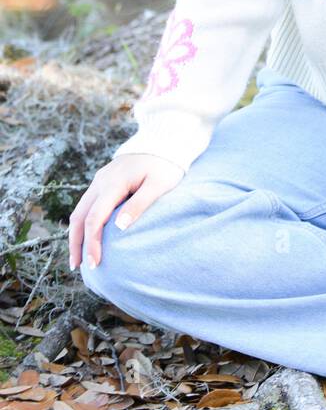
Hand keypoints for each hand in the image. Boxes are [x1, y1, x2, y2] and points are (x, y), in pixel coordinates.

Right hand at [68, 154, 184, 272]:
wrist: (163, 142)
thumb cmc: (165, 165)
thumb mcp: (158, 185)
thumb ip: (139, 204)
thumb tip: (119, 227)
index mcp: (113, 183)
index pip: (95, 218)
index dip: (92, 242)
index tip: (95, 263)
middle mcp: (100, 182)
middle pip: (79, 216)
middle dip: (76, 242)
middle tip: (78, 267)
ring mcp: (99, 181)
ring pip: (80, 210)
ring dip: (76, 234)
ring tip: (79, 257)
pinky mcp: (102, 182)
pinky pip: (87, 205)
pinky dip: (83, 223)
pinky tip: (87, 236)